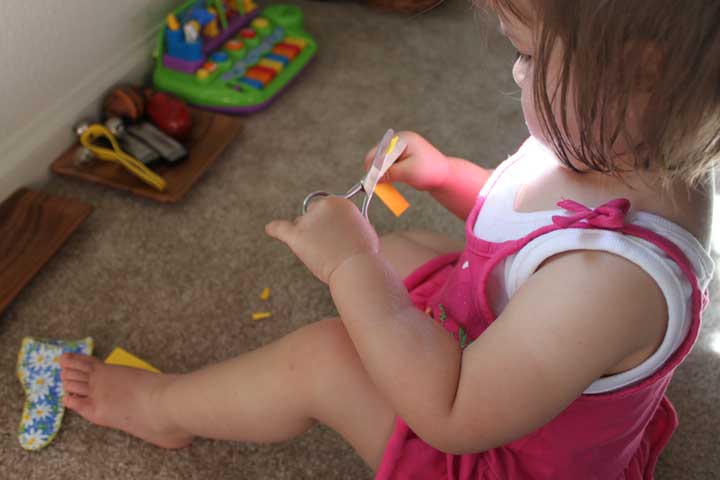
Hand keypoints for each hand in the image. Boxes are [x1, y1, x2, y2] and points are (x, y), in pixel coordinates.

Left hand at [265, 197, 379, 283]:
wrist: (356, 267)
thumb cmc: (363, 254)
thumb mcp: (362, 230)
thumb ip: (347, 224)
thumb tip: (340, 227)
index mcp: (339, 202)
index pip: (327, 208)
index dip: (331, 223)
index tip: (336, 234)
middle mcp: (322, 206)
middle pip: (311, 214)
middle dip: (318, 227)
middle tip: (329, 245)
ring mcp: (308, 220)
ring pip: (301, 226)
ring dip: (308, 237)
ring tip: (322, 254)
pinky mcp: (296, 235)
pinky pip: (280, 228)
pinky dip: (274, 229)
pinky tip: (270, 229)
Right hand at [364, 131, 449, 191]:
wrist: (445, 175)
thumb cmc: (430, 172)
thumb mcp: (407, 173)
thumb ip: (389, 173)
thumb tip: (372, 177)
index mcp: (402, 140)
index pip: (379, 152)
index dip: (374, 168)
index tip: (371, 183)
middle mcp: (399, 141)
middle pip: (377, 155)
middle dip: (376, 170)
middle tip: (376, 185)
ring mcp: (400, 148)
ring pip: (381, 161)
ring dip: (381, 173)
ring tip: (385, 184)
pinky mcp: (401, 156)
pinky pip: (387, 165)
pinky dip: (387, 174)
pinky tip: (389, 181)